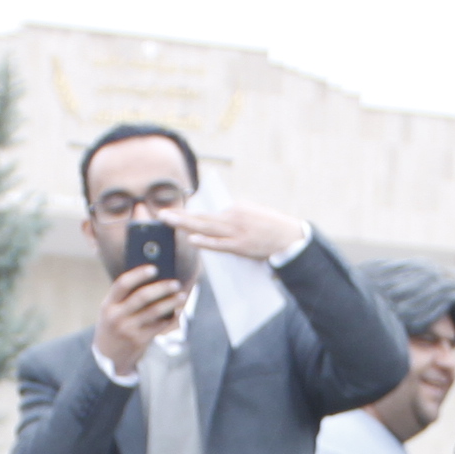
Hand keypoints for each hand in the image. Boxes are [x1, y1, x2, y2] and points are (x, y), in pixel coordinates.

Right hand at [96, 261, 185, 381]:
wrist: (107, 358)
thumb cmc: (112, 327)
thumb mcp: (110, 311)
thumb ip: (125, 297)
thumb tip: (153, 281)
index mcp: (108, 305)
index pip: (122, 284)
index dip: (138, 274)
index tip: (154, 269)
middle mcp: (117, 316)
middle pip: (142, 296)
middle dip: (161, 288)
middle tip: (176, 283)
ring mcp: (128, 329)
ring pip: (154, 311)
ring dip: (171, 302)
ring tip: (182, 295)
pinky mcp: (139, 340)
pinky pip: (159, 325)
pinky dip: (170, 317)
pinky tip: (177, 311)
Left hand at [173, 194, 310, 266]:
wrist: (292, 239)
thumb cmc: (274, 229)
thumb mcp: (254, 215)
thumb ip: (236, 217)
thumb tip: (221, 221)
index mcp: (237, 207)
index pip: (210, 214)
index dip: (191, 216)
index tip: (175, 215)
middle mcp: (234, 216)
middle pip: (202, 216)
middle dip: (180, 216)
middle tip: (161, 214)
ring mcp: (236, 231)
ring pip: (205, 227)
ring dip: (184, 224)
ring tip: (167, 221)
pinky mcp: (241, 246)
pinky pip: (219, 244)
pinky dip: (205, 241)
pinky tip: (190, 239)